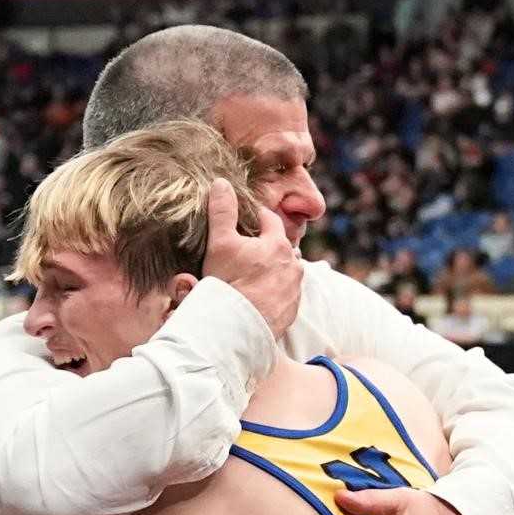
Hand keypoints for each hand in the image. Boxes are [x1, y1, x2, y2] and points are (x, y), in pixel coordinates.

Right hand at [202, 177, 301, 338]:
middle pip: (279, 247)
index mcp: (278, 245)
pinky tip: (257, 298)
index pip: (269, 220)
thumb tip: (222, 183)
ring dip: (272, 271)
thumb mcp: (219, 244)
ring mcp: (294, 291)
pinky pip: (284, 296)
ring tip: (251, 278)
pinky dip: (274, 293)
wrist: (237, 331)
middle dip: (264, 247)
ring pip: (285, 272)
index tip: (242, 223)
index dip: (253, 219)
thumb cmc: (228, 285)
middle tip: (245, 253)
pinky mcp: (291, 313)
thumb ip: (222, 211)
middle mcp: (294, 266)